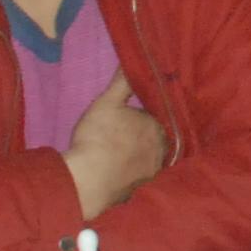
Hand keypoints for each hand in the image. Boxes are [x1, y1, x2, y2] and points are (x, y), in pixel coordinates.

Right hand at [63, 82, 170, 216]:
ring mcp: (153, 173)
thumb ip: (123, 82)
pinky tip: (119, 174)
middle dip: (139, 137)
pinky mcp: (142, 191)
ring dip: (137, 156)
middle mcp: (162, 150)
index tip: (122, 121)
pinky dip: (132, 175)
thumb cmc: (98, 137)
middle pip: (151, 138)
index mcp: (156, 126)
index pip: (150, 117)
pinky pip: (140, 178)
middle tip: (117, 138)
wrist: (88, 181)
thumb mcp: (107, 103)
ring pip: (147, 159)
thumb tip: (135, 60)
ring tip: (117, 156)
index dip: (136, 118)